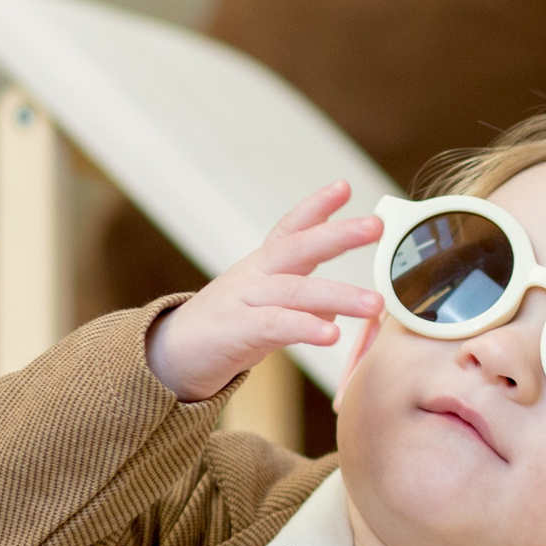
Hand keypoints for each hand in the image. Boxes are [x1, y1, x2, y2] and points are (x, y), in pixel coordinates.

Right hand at [147, 182, 382, 400]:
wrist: (170, 359)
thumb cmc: (226, 331)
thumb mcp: (267, 311)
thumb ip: (303, 305)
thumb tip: (336, 309)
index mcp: (263, 266)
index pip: (290, 228)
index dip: (316, 207)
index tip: (344, 187)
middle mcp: (253, 276)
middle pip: (297, 247)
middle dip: (338, 234)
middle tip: (375, 226)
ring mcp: (242, 301)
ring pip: (295, 291)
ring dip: (339, 295)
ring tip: (375, 304)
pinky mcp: (234, 332)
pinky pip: (274, 326)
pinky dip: (305, 328)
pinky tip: (333, 335)